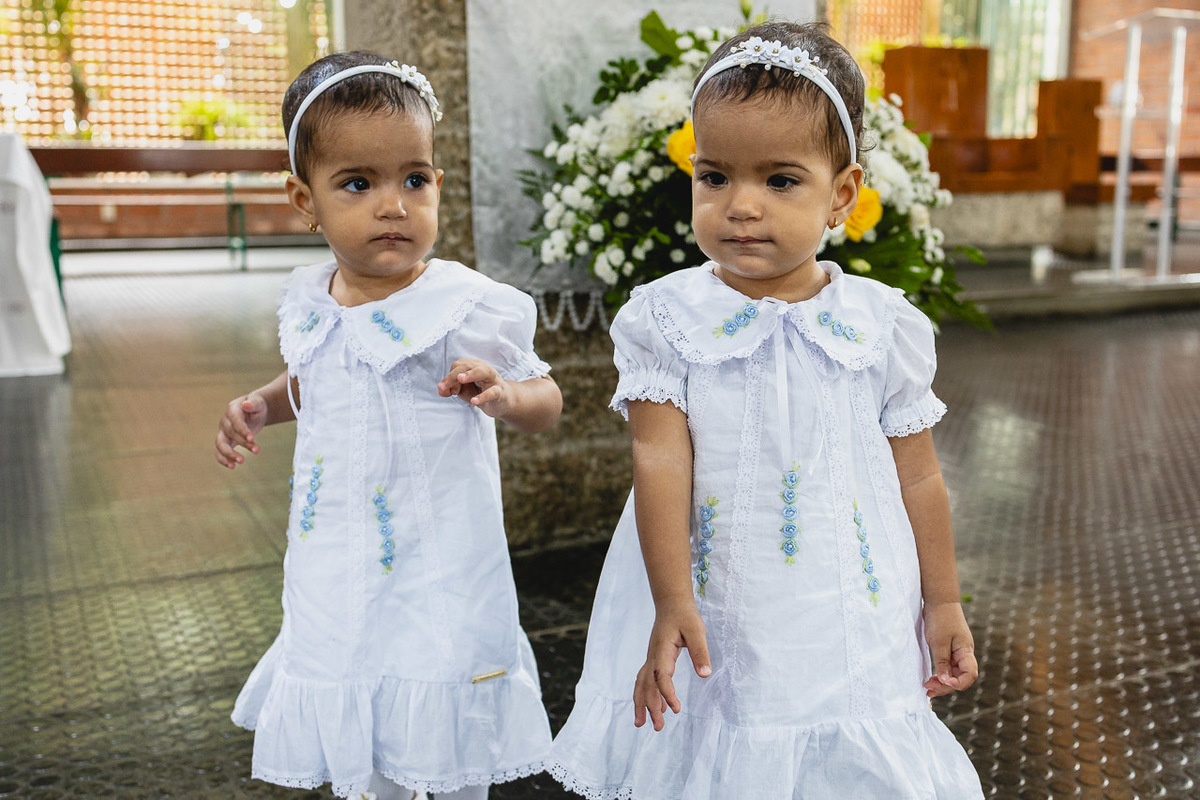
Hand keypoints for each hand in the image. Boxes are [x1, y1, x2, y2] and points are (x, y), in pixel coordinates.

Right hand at [215, 392, 267, 468]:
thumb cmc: (257, 406)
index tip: (252, 439)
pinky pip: (219, 452)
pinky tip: (232, 466)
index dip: (242, 430)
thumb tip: (246, 404)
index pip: (235, 421)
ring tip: (241, 461)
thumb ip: (253, 403)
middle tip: (256, 450)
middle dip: (243, 443)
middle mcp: (225, 421)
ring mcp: (223, 432)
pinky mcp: (225, 441)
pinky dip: (223, 459)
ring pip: (220, 444)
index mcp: (232, 409)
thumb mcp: (258, 402)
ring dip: (229, 454)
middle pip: (230, 434)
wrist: (254, 411)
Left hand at [437, 358, 511, 418]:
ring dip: (471, 374)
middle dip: (453, 376)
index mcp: (472, 366)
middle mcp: (483, 368)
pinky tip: (473, 401)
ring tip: (460, 379)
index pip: (458, 367)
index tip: (445, 390)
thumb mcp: (463, 390)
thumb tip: (441, 390)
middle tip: (443, 386)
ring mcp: (492, 379)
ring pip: (483, 372)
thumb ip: (451, 389)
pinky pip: (492, 392)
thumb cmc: (480, 392)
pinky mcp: (500, 392)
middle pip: (466, 366)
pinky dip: (483, 396)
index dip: (449, 378)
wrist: (501, 401)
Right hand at [633, 598, 710, 730]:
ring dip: (641, 704)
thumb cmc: (685, 616)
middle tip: (658, 727)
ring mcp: (651, 658)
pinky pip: (646, 680)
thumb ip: (700, 652)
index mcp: (662, 650)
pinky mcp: (654, 659)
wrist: (671, 603)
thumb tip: (705, 675)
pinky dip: (647, 695)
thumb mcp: (697, 630)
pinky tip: (658, 708)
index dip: (666, 693)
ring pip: (641, 684)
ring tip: (640, 724)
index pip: (661, 676)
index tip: (676, 709)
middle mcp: (653, 656)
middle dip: (650, 707)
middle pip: (647, 685)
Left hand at [923, 601, 977, 696]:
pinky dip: (941, 674)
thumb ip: (942, 662)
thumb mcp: (939, 642)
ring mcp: (958, 653)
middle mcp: (964, 654)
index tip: (943, 682)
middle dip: (946, 686)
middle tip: (928, 689)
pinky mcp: (950, 651)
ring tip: (927, 687)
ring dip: (942, 682)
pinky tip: (931, 679)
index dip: (958, 683)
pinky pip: (948, 667)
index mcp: (966, 651)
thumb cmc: (940, 618)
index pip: (969, 675)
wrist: (939, 601)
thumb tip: (945, 681)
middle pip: (960, 677)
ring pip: (954, 674)